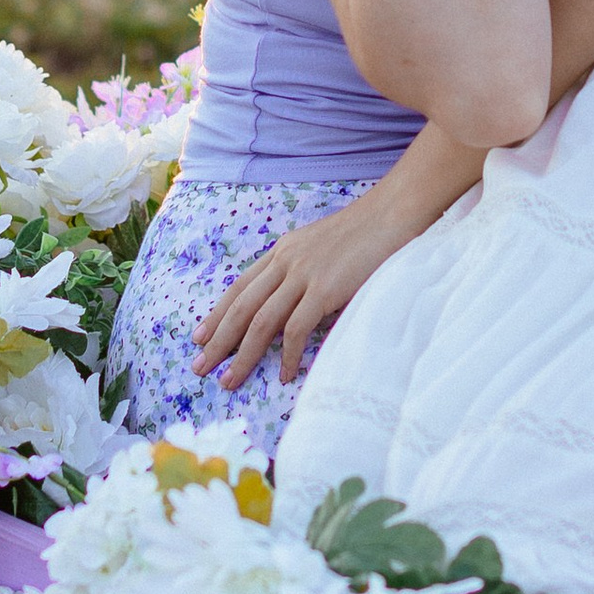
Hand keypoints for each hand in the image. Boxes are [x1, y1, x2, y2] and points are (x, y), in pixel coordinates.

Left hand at [194, 182, 426, 390]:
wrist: (394, 213)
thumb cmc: (367, 233)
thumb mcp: (323, 247)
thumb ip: (304, 271)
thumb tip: (294, 304)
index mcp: (283, 251)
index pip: (239, 287)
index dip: (217, 314)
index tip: (200, 337)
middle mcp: (285, 262)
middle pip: (241, 308)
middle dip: (218, 341)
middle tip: (200, 367)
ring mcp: (303, 275)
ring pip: (260, 322)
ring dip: (243, 355)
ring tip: (230, 380)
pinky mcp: (324, 289)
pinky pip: (296, 330)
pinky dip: (287, 355)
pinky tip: (284, 374)